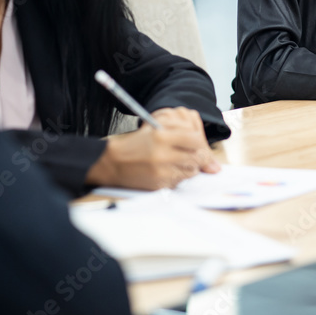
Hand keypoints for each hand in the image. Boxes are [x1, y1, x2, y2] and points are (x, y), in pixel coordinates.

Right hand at [86, 107, 220, 189]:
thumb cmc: (136, 144)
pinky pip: (180, 181)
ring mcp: (161, 171)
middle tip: (189, 154)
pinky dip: (178, 176)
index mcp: (160, 135)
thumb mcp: (156, 129)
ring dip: (189, 167)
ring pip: (191, 171)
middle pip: (196, 157)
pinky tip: (167, 170)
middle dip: (197, 157)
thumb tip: (202, 146)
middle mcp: (162, 154)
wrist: (113, 163)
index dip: (199, 142)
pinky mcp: (159, 184)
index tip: (196, 144)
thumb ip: (181, 133)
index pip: (195, 139)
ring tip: (176, 161)